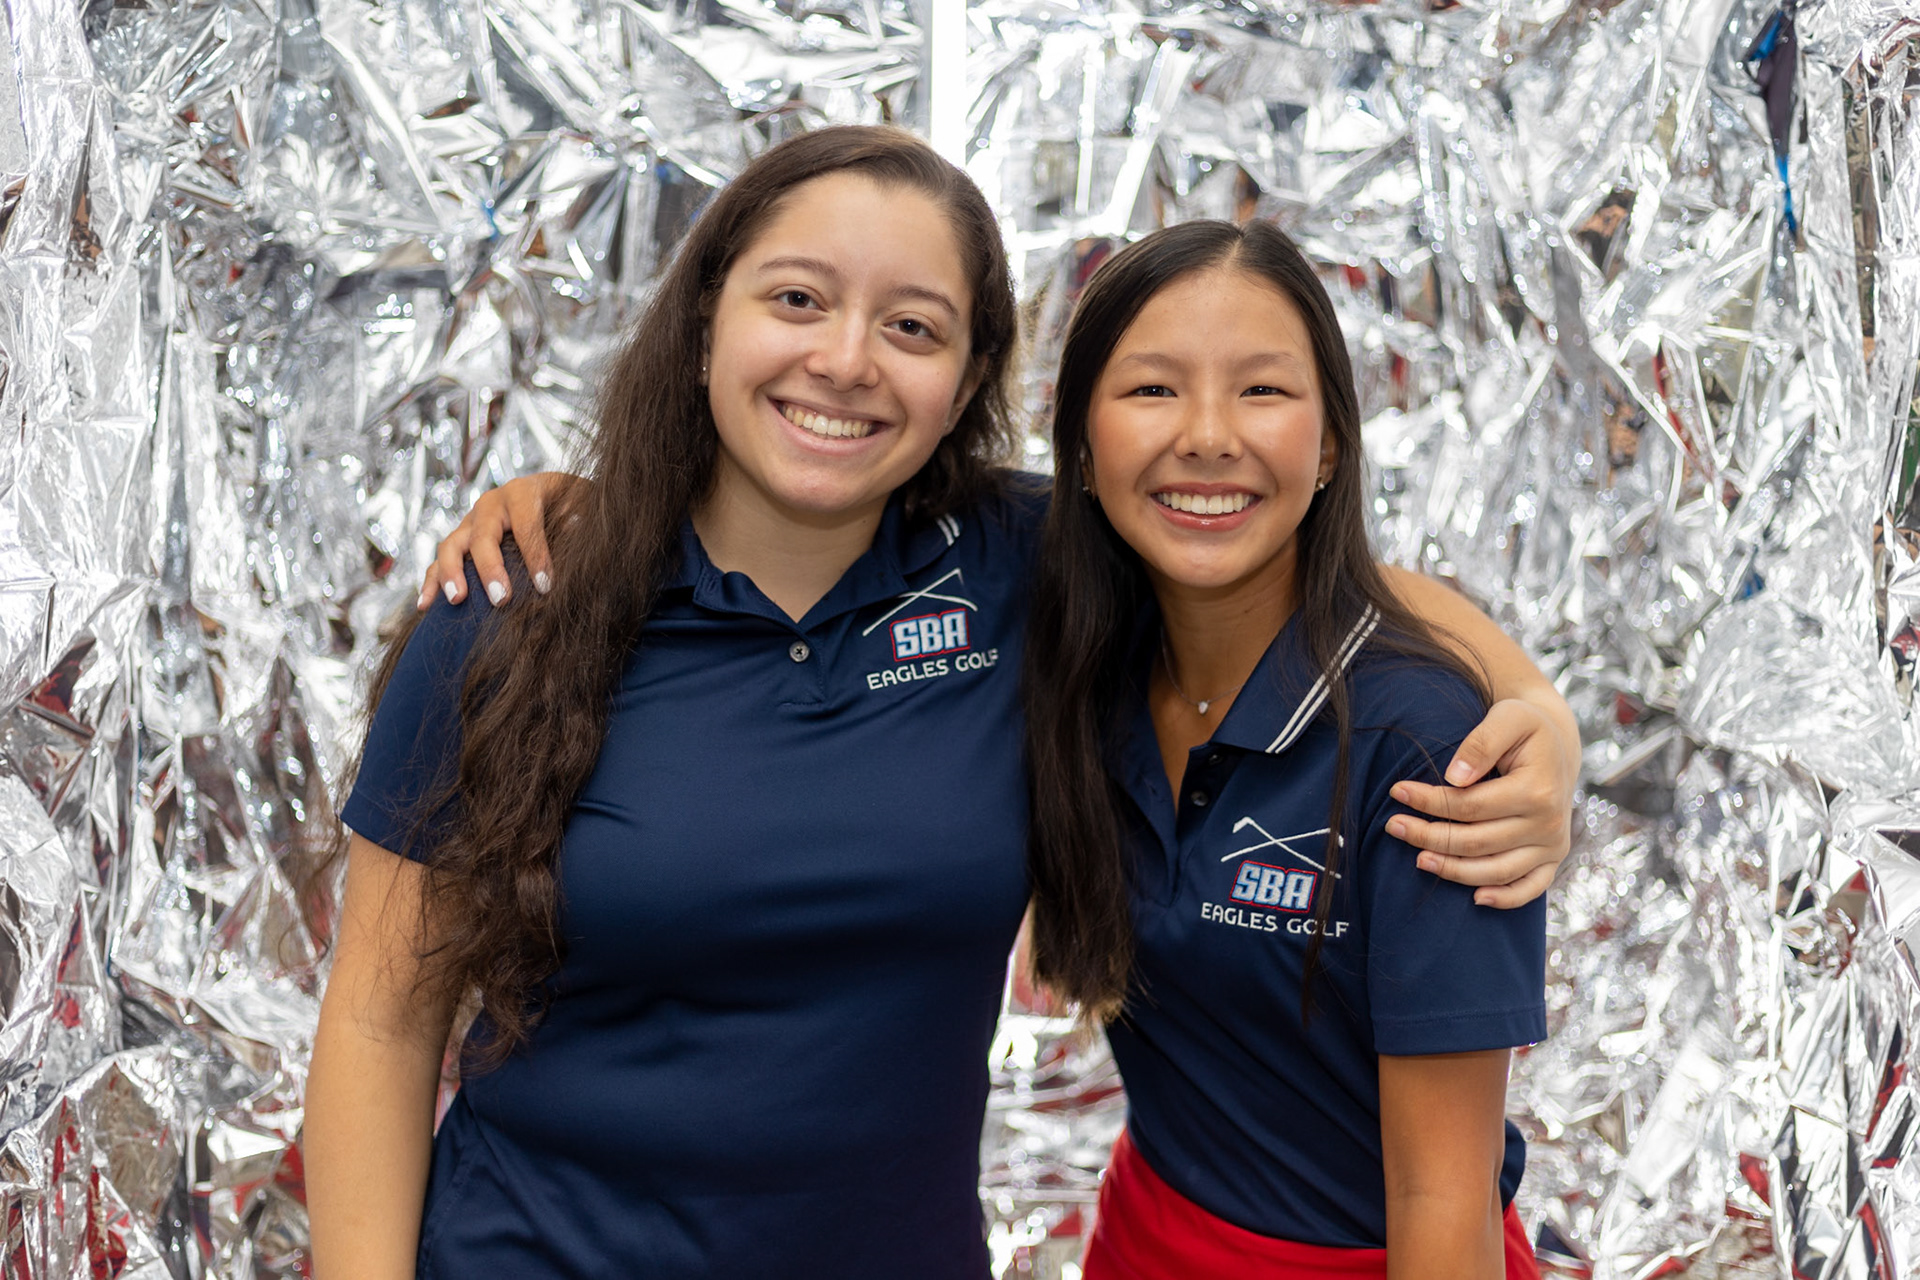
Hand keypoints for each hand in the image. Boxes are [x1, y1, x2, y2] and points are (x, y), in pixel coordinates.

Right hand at [417, 472, 571, 608]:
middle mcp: (491, 504)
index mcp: (524, 492)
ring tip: (457, 600)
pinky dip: (431, 582)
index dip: (535, 555)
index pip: (526, 524)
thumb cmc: (572, 503)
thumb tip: (577, 527)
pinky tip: (425, 606)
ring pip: (451, 545)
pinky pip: (438, 562)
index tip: (545, 587)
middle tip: (502, 599)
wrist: (555, 496)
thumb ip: (581, 516)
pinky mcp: (460, 542)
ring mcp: (471, 523)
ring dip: (451, 573)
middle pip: (482, 535)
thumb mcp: (583, 502)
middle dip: (490, 568)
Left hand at [1385, 698, 1576, 908]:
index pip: (1471, 806)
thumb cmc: (1525, 726)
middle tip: (1394, 826)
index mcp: (1538, 790)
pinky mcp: (1553, 858)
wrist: (1558, 742)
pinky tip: (1475, 899)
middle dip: (1430, 837)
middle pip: (1477, 842)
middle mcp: (1549, 824)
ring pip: (1496, 871)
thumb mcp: (1508, 717)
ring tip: (1418, 860)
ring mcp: (1553, 845)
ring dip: (1453, 870)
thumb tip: (1454, 777)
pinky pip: (1531, 888)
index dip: (1431, 802)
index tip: (1397, 792)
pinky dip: (1506, 898)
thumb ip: (1480, 743)